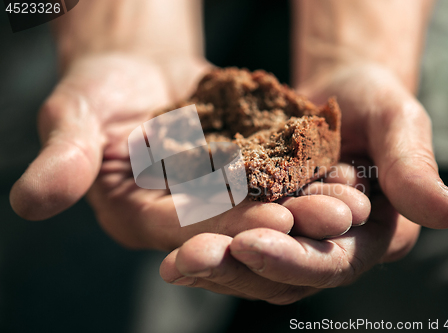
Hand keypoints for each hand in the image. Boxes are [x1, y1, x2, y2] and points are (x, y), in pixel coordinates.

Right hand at [9, 53, 366, 251]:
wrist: (136, 69)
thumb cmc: (97, 90)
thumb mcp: (74, 116)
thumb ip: (63, 158)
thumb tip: (31, 203)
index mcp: (138, 216)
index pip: (185, 229)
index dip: (228, 224)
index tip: (274, 217)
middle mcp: (182, 217)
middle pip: (236, 225)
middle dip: (286, 223)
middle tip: (335, 218)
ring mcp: (217, 197)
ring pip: (267, 205)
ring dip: (310, 203)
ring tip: (353, 198)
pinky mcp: (243, 172)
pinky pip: (280, 175)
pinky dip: (311, 173)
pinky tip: (346, 167)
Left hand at [158, 61, 447, 303]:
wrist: (334, 94)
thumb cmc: (372, 103)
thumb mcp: (398, 123)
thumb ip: (413, 167)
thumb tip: (447, 214)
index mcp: (372, 235)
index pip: (333, 262)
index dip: (293, 258)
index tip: (249, 245)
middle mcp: (331, 248)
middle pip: (285, 276)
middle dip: (239, 270)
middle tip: (191, 261)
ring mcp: (295, 241)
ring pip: (254, 269)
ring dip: (214, 268)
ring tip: (175, 264)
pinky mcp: (264, 226)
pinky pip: (234, 245)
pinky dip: (206, 248)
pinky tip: (172, 248)